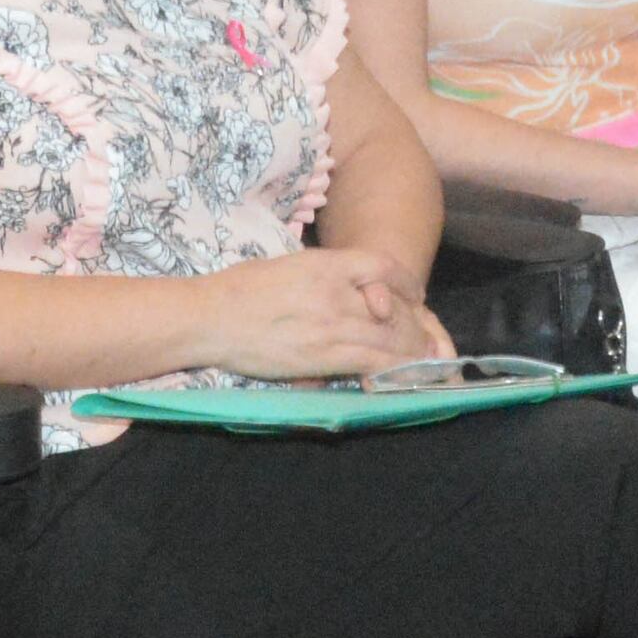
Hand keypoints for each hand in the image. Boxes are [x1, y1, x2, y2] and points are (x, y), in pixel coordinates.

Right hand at [193, 247, 427, 379]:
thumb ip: (322, 274)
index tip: (416, 294)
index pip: (384, 266)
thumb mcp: (288, 266)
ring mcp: (332, 325)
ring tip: (423, 359)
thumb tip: (344, 288)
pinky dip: (392, 369)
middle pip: (395, 308)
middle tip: (426, 336)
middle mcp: (336, 292)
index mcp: (326, 264)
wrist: (212, 318)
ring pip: (390, 338)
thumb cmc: (240, 289)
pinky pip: (372, 363)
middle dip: (416, 324)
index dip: (407, 282)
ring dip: (411, 350)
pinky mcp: (323, 357)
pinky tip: (399, 374)